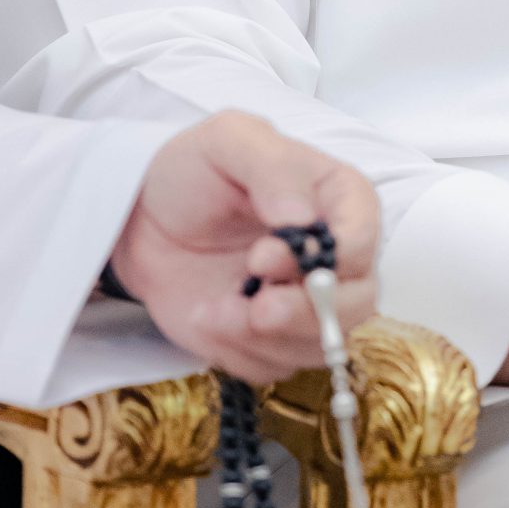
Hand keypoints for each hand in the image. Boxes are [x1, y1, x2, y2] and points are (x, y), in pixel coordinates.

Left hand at [107, 112, 380, 384]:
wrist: (144, 219)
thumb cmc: (195, 170)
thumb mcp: (229, 141)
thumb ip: (273, 167)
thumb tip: (302, 219)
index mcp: (339, 200)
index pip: (364, 238)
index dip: (328, 258)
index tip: (265, 255)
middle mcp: (335, 256)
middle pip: (358, 303)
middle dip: (307, 314)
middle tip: (256, 308)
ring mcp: (306, 302)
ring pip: (321, 344)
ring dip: (265, 338)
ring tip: (213, 310)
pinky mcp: (272, 339)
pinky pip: (275, 366)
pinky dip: (239, 353)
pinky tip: (209, 319)